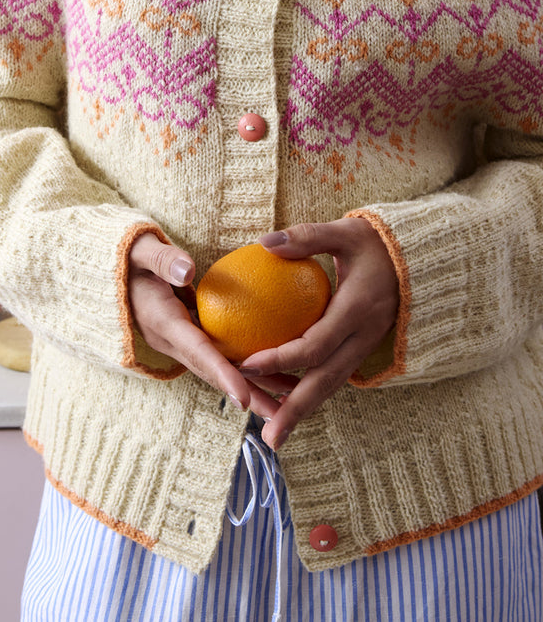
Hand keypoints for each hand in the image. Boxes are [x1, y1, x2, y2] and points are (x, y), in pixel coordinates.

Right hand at [128, 233, 279, 420]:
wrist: (115, 271)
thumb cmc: (131, 257)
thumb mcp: (142, 252)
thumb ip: (164, 260)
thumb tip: (189, 270)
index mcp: (163, 323)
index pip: (197, 351)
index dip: (221, 374)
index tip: (244, 398)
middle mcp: (174, 340)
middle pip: (215, 372)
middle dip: (248, 394)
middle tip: (281, 414)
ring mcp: (182, 341)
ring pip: (222, 367)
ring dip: (255, 385)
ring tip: (291, 400)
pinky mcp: (191, 336)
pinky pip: (222, 352)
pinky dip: (248, 364)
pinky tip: (279, 364)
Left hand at [238, 217, 399, 449]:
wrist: (422, 258)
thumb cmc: (376, 242)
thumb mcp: (344, 232)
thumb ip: (307, 237)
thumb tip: (264, 242)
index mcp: (358, 308)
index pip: (316, 344)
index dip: (282, 359)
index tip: (247, 365)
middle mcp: (365, 334)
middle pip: (327, 380)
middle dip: (297, 410)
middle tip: (269, 438)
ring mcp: (367, 345)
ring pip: (334, 384)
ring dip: (305, 410)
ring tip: (275, 435)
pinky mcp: (365, 347)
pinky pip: (337, 374)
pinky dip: (314, 392)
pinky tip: (289, 402)